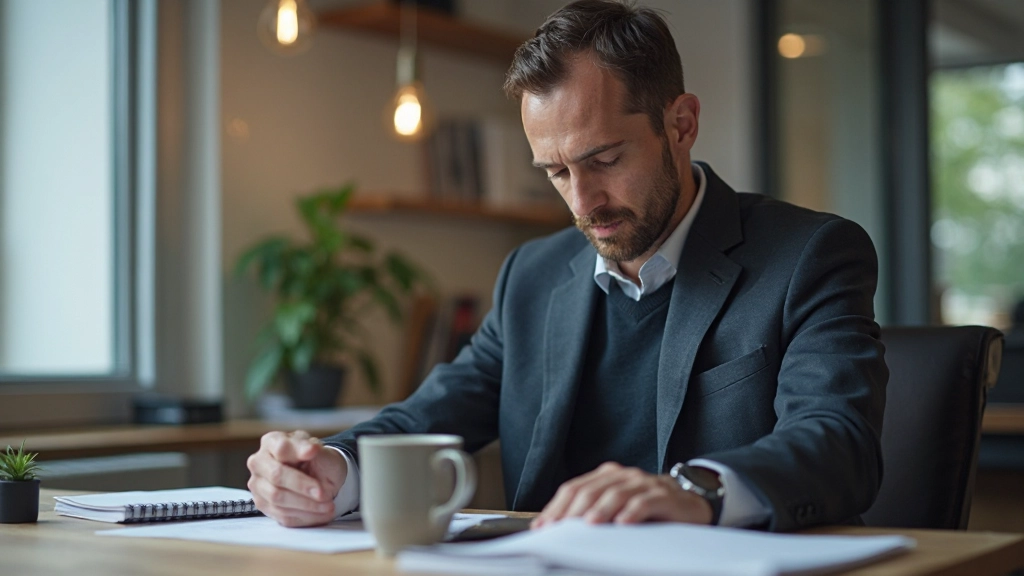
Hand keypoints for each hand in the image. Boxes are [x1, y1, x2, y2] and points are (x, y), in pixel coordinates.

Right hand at [247, 430, 346, 526]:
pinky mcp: (264, 505)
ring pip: (278, 499)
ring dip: (307, 505)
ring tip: (328, 505)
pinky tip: (321, 513)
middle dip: (302, 486)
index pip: (281, 447)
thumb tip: (311, 449)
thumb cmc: (317, 460)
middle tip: (323, 493)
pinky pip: (282, 515)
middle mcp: (259, 462)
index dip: (298, 451)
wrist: (320, 477)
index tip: (315, 452)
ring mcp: (258, 485)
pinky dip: (305, 516)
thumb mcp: (320, 450)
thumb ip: (313, 449)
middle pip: (276, 475)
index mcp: (272, 442)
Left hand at [532, 462, 711, 527]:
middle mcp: (623, 476)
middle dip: (572, 510)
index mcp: (606, 476)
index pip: (574, 488)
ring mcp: (644, 483)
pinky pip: (646, 502)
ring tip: (589, 524)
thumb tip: (557, 529)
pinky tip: (624, 523)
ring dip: (601, 509)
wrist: (689, 504)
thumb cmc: (647, 510)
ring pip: (617, 494)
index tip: (543, 526)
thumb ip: (592, 513)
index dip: (556, 507)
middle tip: (561, 528)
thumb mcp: (616, 509)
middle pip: (591, 490)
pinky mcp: (664, 495)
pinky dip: (633, 512)